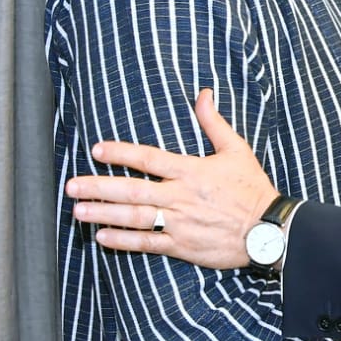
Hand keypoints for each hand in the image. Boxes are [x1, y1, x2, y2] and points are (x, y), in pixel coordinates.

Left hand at [65, 89, 277, 267]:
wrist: (269, 230)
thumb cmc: (252, 189)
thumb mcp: (237, 150)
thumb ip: (214, 123)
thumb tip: (203, 94)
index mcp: (192, 171)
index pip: (149, 158)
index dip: (121, 153)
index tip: (97, 149)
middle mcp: (181, 196)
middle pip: (132, 190)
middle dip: (99, 187)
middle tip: (71, 186)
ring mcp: (180, 222)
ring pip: (135, 217)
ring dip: (104, 214)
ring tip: (78, 211)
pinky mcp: (183, 246)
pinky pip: (148, 243)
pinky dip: (124, 242)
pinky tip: (102, 238)